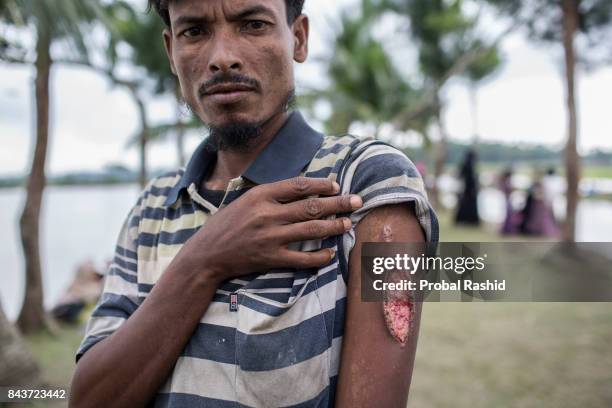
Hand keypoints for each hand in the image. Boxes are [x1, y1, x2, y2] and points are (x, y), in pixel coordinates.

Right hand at [175, 177, 362, 281]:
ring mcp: (270, 238)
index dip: (322, 185)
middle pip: (312, 206)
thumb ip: (270, 194)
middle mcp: (267, 214)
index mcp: (260, 195)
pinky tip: (330, 253)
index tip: (337, 185)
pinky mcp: (271, 259)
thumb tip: (303, 189)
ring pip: (311, 230)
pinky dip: (319, 256)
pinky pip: (302, 258)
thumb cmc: (226, 224)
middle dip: (339, 203)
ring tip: (349, 223)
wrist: (206, 255)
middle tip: (358, 201)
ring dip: (334, 226)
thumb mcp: (244, 200)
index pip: (299, 186)